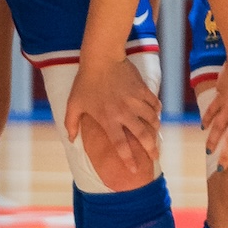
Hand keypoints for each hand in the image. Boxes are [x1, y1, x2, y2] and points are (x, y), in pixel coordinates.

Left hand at [61, 51, 160, 191]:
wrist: (101, 58)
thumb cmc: (85, 82)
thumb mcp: (74, 104)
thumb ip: (71, 123)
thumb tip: (71, 140)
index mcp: (108, 119)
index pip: (121, 145)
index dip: (128, 159)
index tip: (134, 169)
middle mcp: (124, 113)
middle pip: (143, 136)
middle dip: (151, 149)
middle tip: (155, 156)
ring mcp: (135, 101)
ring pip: (152, 120)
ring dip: (155, 129)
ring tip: (155, 135)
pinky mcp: (143, 90)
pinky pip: (155, 105)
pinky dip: (156, 111)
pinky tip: (155, 114)